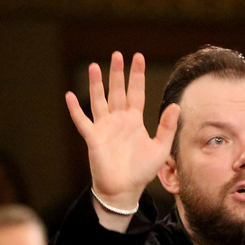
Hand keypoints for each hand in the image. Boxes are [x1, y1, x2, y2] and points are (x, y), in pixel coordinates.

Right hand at [65, 52, 179, 210]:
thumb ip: (167, 127)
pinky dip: (75, 109)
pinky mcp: (93, 137)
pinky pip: (82, 120)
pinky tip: (69, 95)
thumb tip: (175, 106)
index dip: (137, 76)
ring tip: (94, 66)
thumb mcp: (160, 148)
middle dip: (117, 74)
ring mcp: (104, 127)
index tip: (137, 57)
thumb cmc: (142, 171)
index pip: (136, 93)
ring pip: (99, 100)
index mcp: (134, 121)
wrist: (125, 189)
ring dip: (96, 84)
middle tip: (117, 54)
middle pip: (117, 92)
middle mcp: (118, 120)